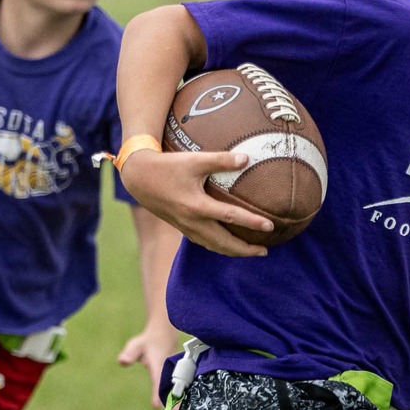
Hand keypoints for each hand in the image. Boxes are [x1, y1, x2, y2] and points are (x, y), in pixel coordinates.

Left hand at [117, 326, 179, 408]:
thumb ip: (129, 354)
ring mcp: (174, 375)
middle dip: (174, 404)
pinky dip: (179, 402)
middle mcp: (168, 372)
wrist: (164, 336)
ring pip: (178, 392)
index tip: (156, 406)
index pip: (158, 381)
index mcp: (159, 366)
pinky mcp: (176, 378)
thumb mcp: (135, 345)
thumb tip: (122, 361)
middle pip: (173, 390)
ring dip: (178, 405)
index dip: (157, 394)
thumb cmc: (147, 343)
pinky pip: (178, 391)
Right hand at [118, 147, 271, 257]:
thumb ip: (221, 159)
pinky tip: (228, 244)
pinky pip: (204, 242)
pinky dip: (219, 246)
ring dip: (233, 251)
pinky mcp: (181, 227)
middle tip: (265, 251)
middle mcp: (192, 222)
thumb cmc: (167, 165)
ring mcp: (186, 227)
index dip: (252, 222)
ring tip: (251, 252)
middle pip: (223, 243)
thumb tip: (247, 158)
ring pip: (213, 246)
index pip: (231, 217)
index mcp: (197, 206)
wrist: (138, 177)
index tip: (270, 226)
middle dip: (245, 250)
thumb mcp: (194, 160)